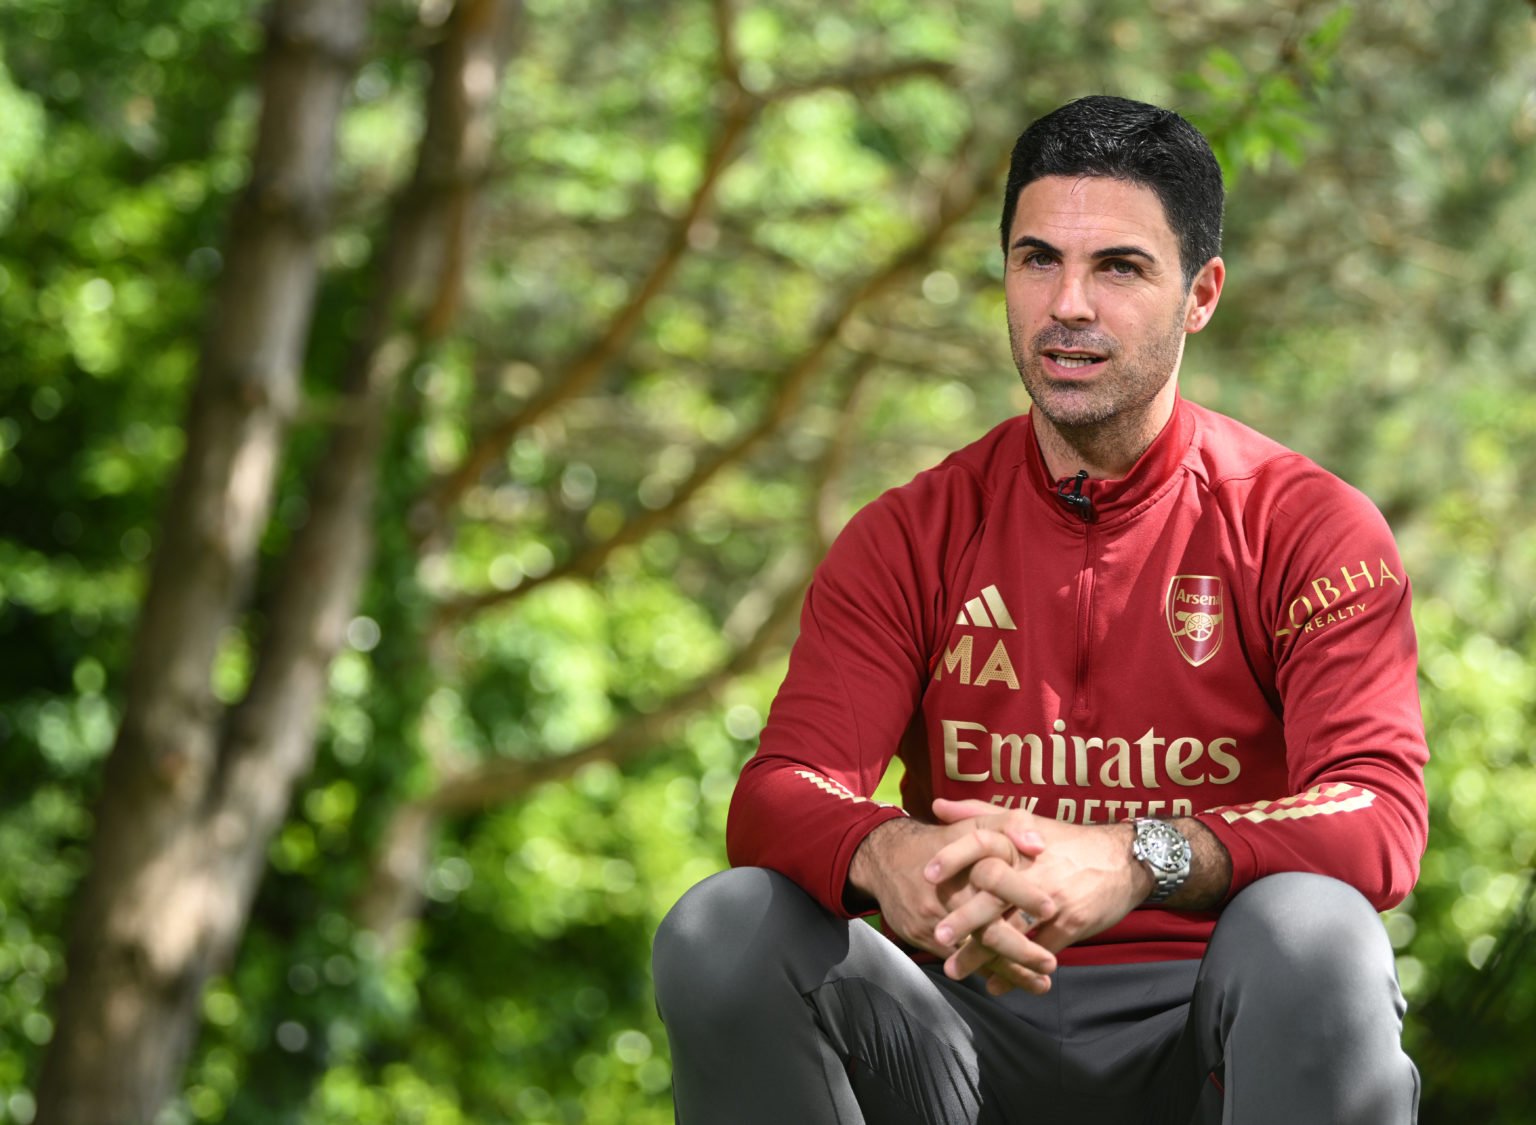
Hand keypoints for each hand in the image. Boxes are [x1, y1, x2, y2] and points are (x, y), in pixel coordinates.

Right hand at [848, 816, 1053, 991]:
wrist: (886, 857)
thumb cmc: (944, 840)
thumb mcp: (977, 824)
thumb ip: (1013, 824)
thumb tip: (1039, 846)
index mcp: (966, 862)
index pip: (996, 878)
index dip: (1024, 894)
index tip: (1051, 910)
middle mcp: (949, 892)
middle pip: (987, 925)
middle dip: (1021, 948)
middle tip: (1051, 962)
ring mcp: (935, 918)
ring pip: (976, 949)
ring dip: (1010, 969)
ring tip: (1041, 982)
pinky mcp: (924, 937)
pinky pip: (959, 959)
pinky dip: (988, 972)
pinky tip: (1013, 983)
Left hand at [926, 798, 1152, 985]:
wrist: (1123, 860)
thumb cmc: (1066, 842)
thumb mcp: (1026, 820)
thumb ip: (978, 815)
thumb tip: (937, 807)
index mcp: (1020, 843)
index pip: (980, 845)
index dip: (952, 859)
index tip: (925, 876)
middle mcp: (1034, 870)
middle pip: (993, 896)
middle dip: (964, 920)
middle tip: (937, 937)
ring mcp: (1052, 900)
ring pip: (1012, 931)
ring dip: (982, 954)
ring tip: (955, 969)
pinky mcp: (1071, 924)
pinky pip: (1038, 952)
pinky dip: (1015, 971)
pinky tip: (995, 983)